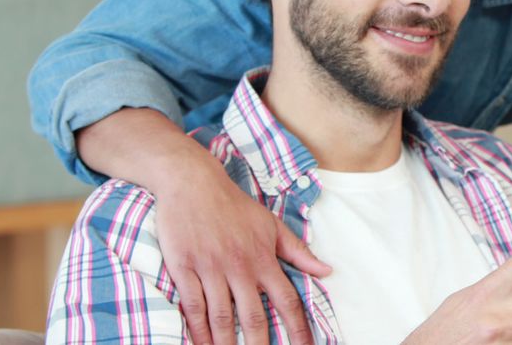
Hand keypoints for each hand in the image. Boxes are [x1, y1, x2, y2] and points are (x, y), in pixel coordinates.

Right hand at [156, 154, 331, 344]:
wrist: (193, 182)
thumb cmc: (234, 205)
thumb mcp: (271, 224)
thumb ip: (298, 251)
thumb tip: (326, 271)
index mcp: (264, 258)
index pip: (287, 300)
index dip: (299, 329)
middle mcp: (240, 266)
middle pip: (254, 316)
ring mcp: (211, 268)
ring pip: (222, 317)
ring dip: (227, 343)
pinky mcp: (184, 267)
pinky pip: (193, 306)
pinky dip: (198, 330)